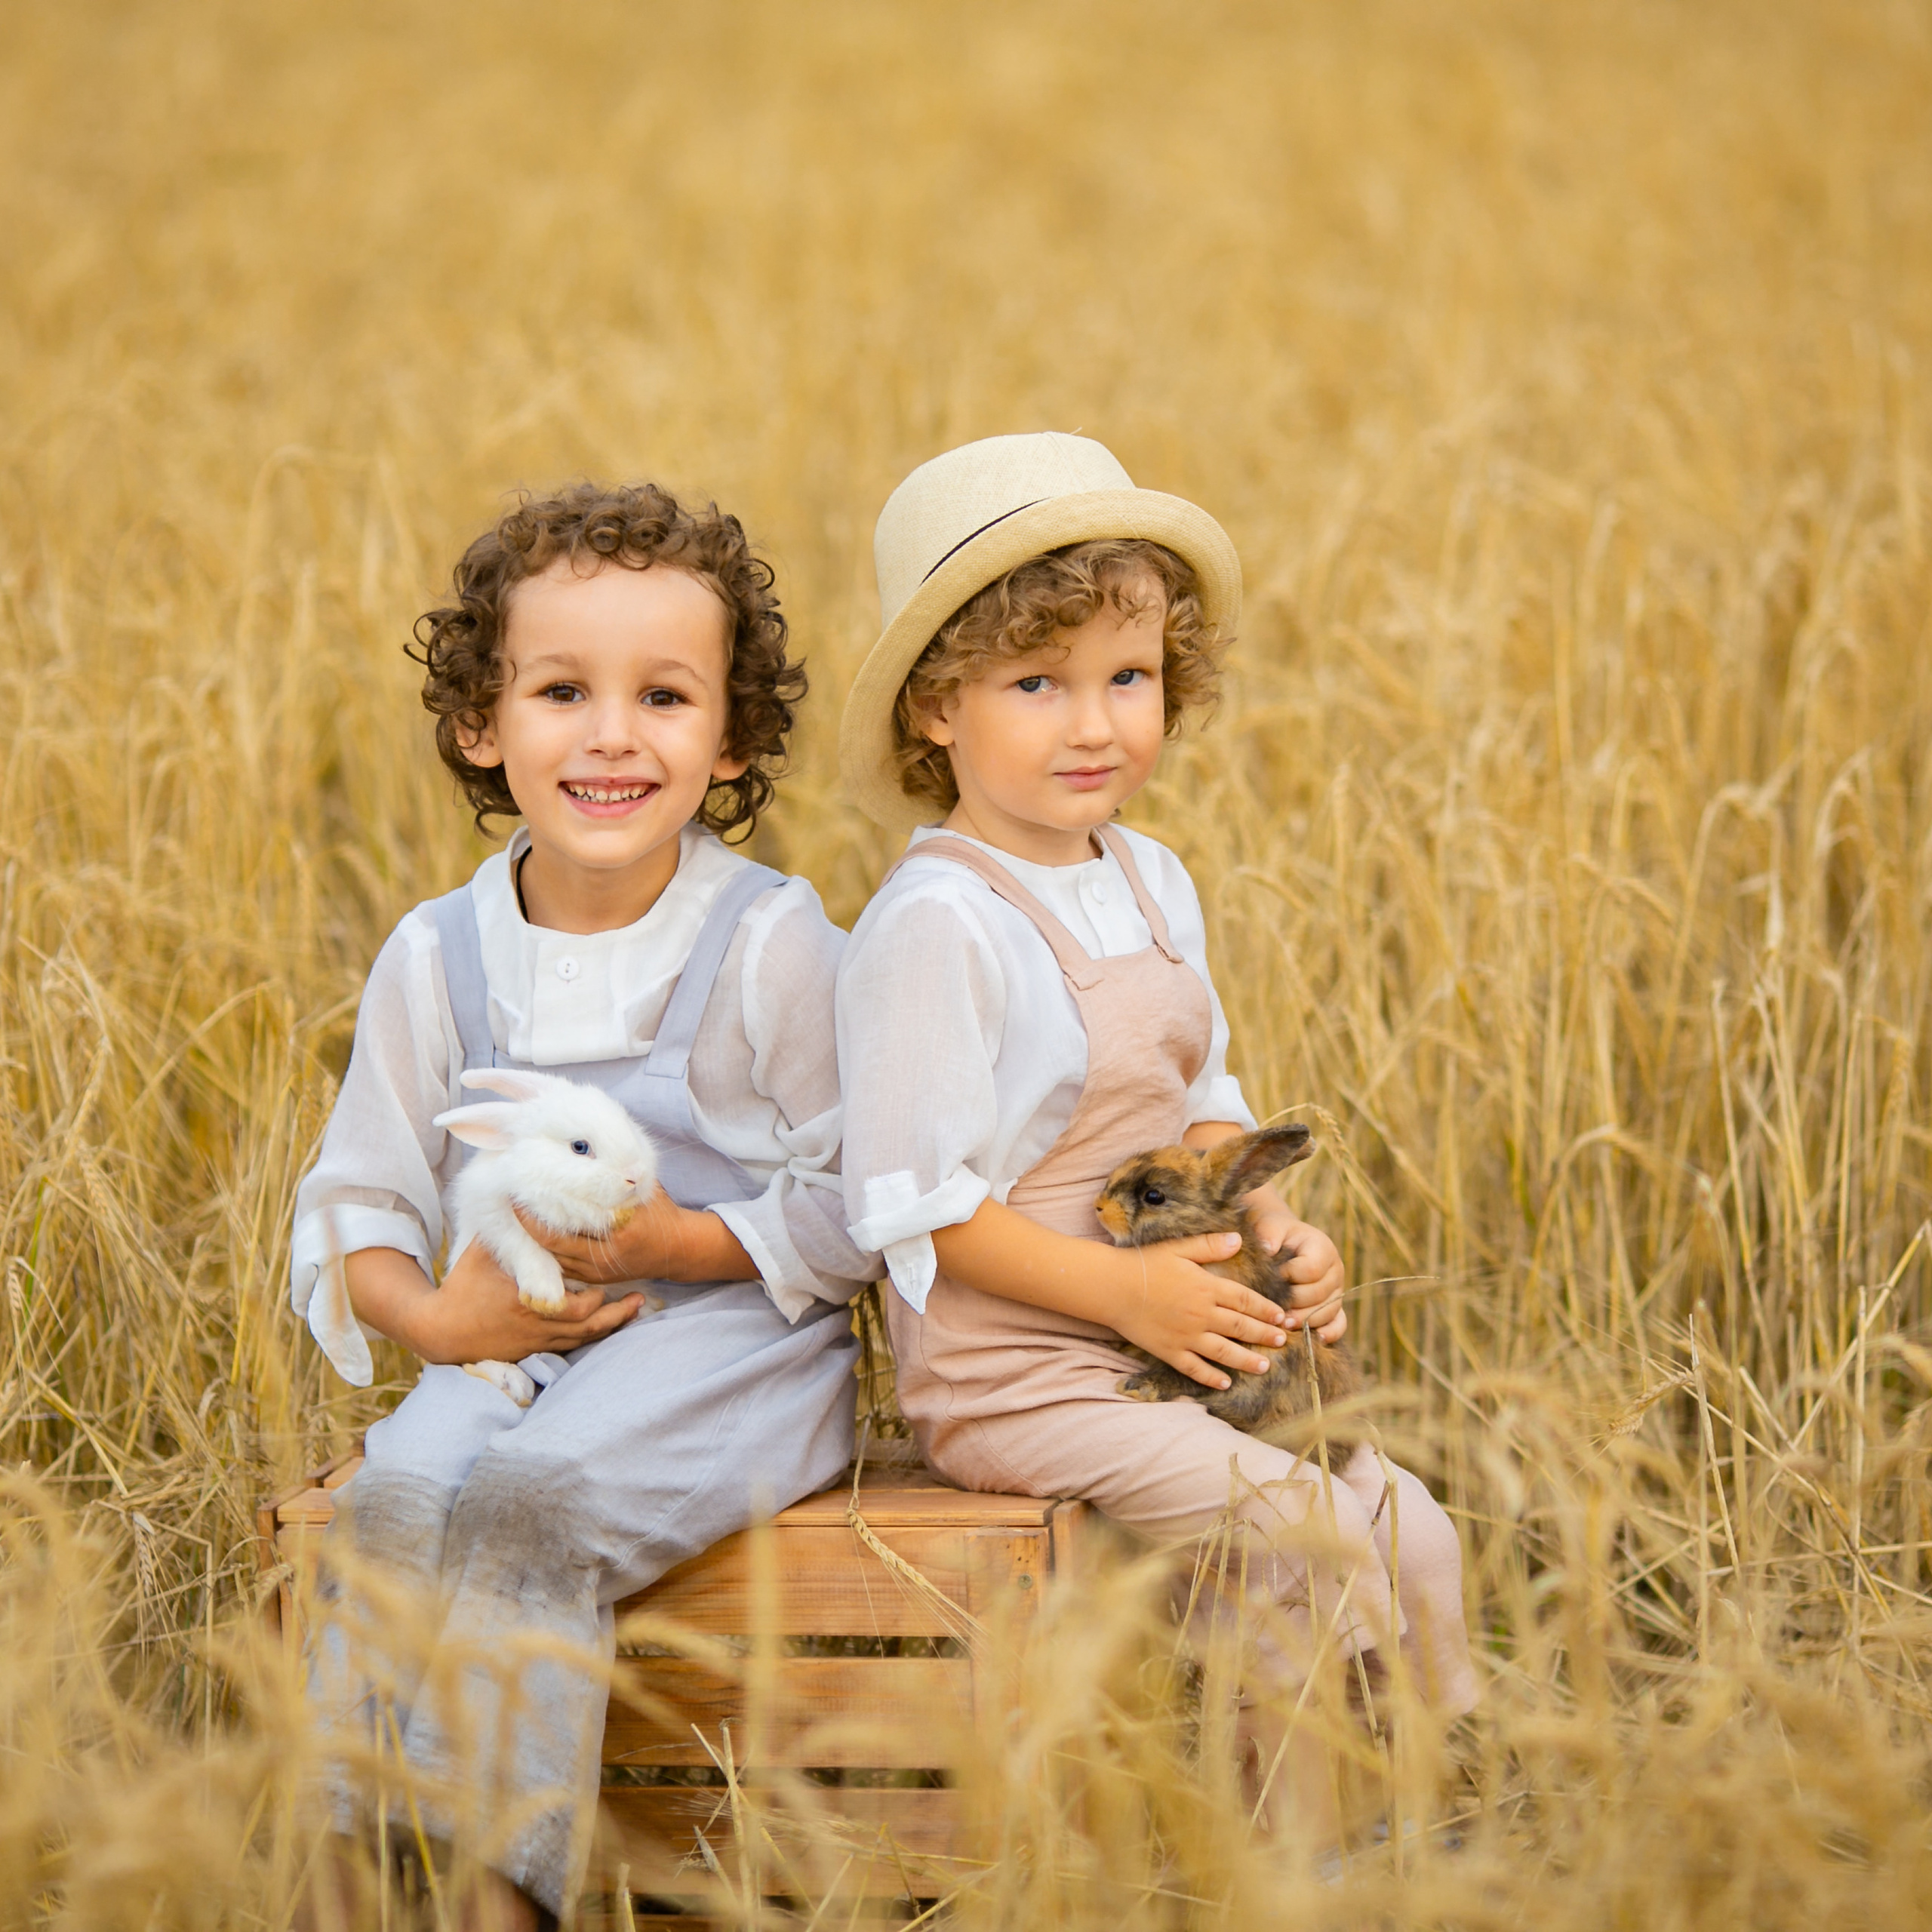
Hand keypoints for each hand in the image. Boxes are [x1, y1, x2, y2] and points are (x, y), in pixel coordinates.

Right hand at [402, 1240, 644, 1362]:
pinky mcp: (532, 1350)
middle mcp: (538, 1322)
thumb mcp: (484, 1253)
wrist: (442, 1331)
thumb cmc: (463, 1287)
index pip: (575, 1295)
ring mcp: (537, 1340)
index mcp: (530, 1297)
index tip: (618, 1268)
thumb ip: (508, 1230)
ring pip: (585, 1337)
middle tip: (639, 1293)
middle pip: (588, 1319)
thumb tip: (520, 1195)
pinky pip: (570, 1346)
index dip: (600, 1285)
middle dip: (614, 1307)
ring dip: (611, 1323)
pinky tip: (608, 1324)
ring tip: (635, 1307)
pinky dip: (592, 1336)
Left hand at [514, 1187, 754, 1284]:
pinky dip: (543, 1251)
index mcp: (624, 1225)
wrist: (677, 1249)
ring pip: (552, 1256)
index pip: (573, 1216)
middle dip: (528, 1221)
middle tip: (511, 1198)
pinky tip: (530, 1233)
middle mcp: (609, 1252)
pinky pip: (559, 1266)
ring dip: (530, 1237)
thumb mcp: (645, 1184)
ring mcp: (598, 1271)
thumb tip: (583, 1142)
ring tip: (515, 1214)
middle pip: (554, 1240)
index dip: (544, 1202)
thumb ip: (616, 1170)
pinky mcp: (592, 1279)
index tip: (525, 1184)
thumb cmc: (658, 1209)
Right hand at [1108, 1231, 1291, 1390]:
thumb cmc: (1144, 1263)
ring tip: (1265, 1366)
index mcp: (1206, 1287)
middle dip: (1264, 1335)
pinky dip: (1211, 1377)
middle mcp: (1201, 1314)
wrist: (1112, 1287)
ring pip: (1224, 1352)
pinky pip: (1194, 1368)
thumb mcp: (1178, 1248)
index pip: (1245, 1300)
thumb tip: (1238, 1239)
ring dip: (1247, 1360)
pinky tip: (1225, 1383)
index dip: (1266, 1309)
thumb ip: (1210, 1245)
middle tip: (1282, 1341)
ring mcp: (1186, 1336)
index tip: (1282, 1316)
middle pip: (1240, 1327)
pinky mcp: (1169, 1351)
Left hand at [1246, 1190, 1347, 1342]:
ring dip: (1306, 1321)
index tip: (1269, 1278)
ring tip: (1284, 1325)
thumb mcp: (1270, 1226)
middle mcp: (1336, 1270)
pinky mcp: (1335, 1307)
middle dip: (1295, 1304)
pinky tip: (1314, 1338)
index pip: (1311, 1269)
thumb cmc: (1275, 1234)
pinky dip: (1329, 1333)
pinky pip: (1339, 1324)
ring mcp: (1337, 1290)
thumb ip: (1269, 1233)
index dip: (1289, 1277)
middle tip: (1273, 1313)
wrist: (1283, 1242)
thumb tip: (1268, 1249)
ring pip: (1328, 1312)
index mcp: (1323, 1248)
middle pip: (1320, 1294)